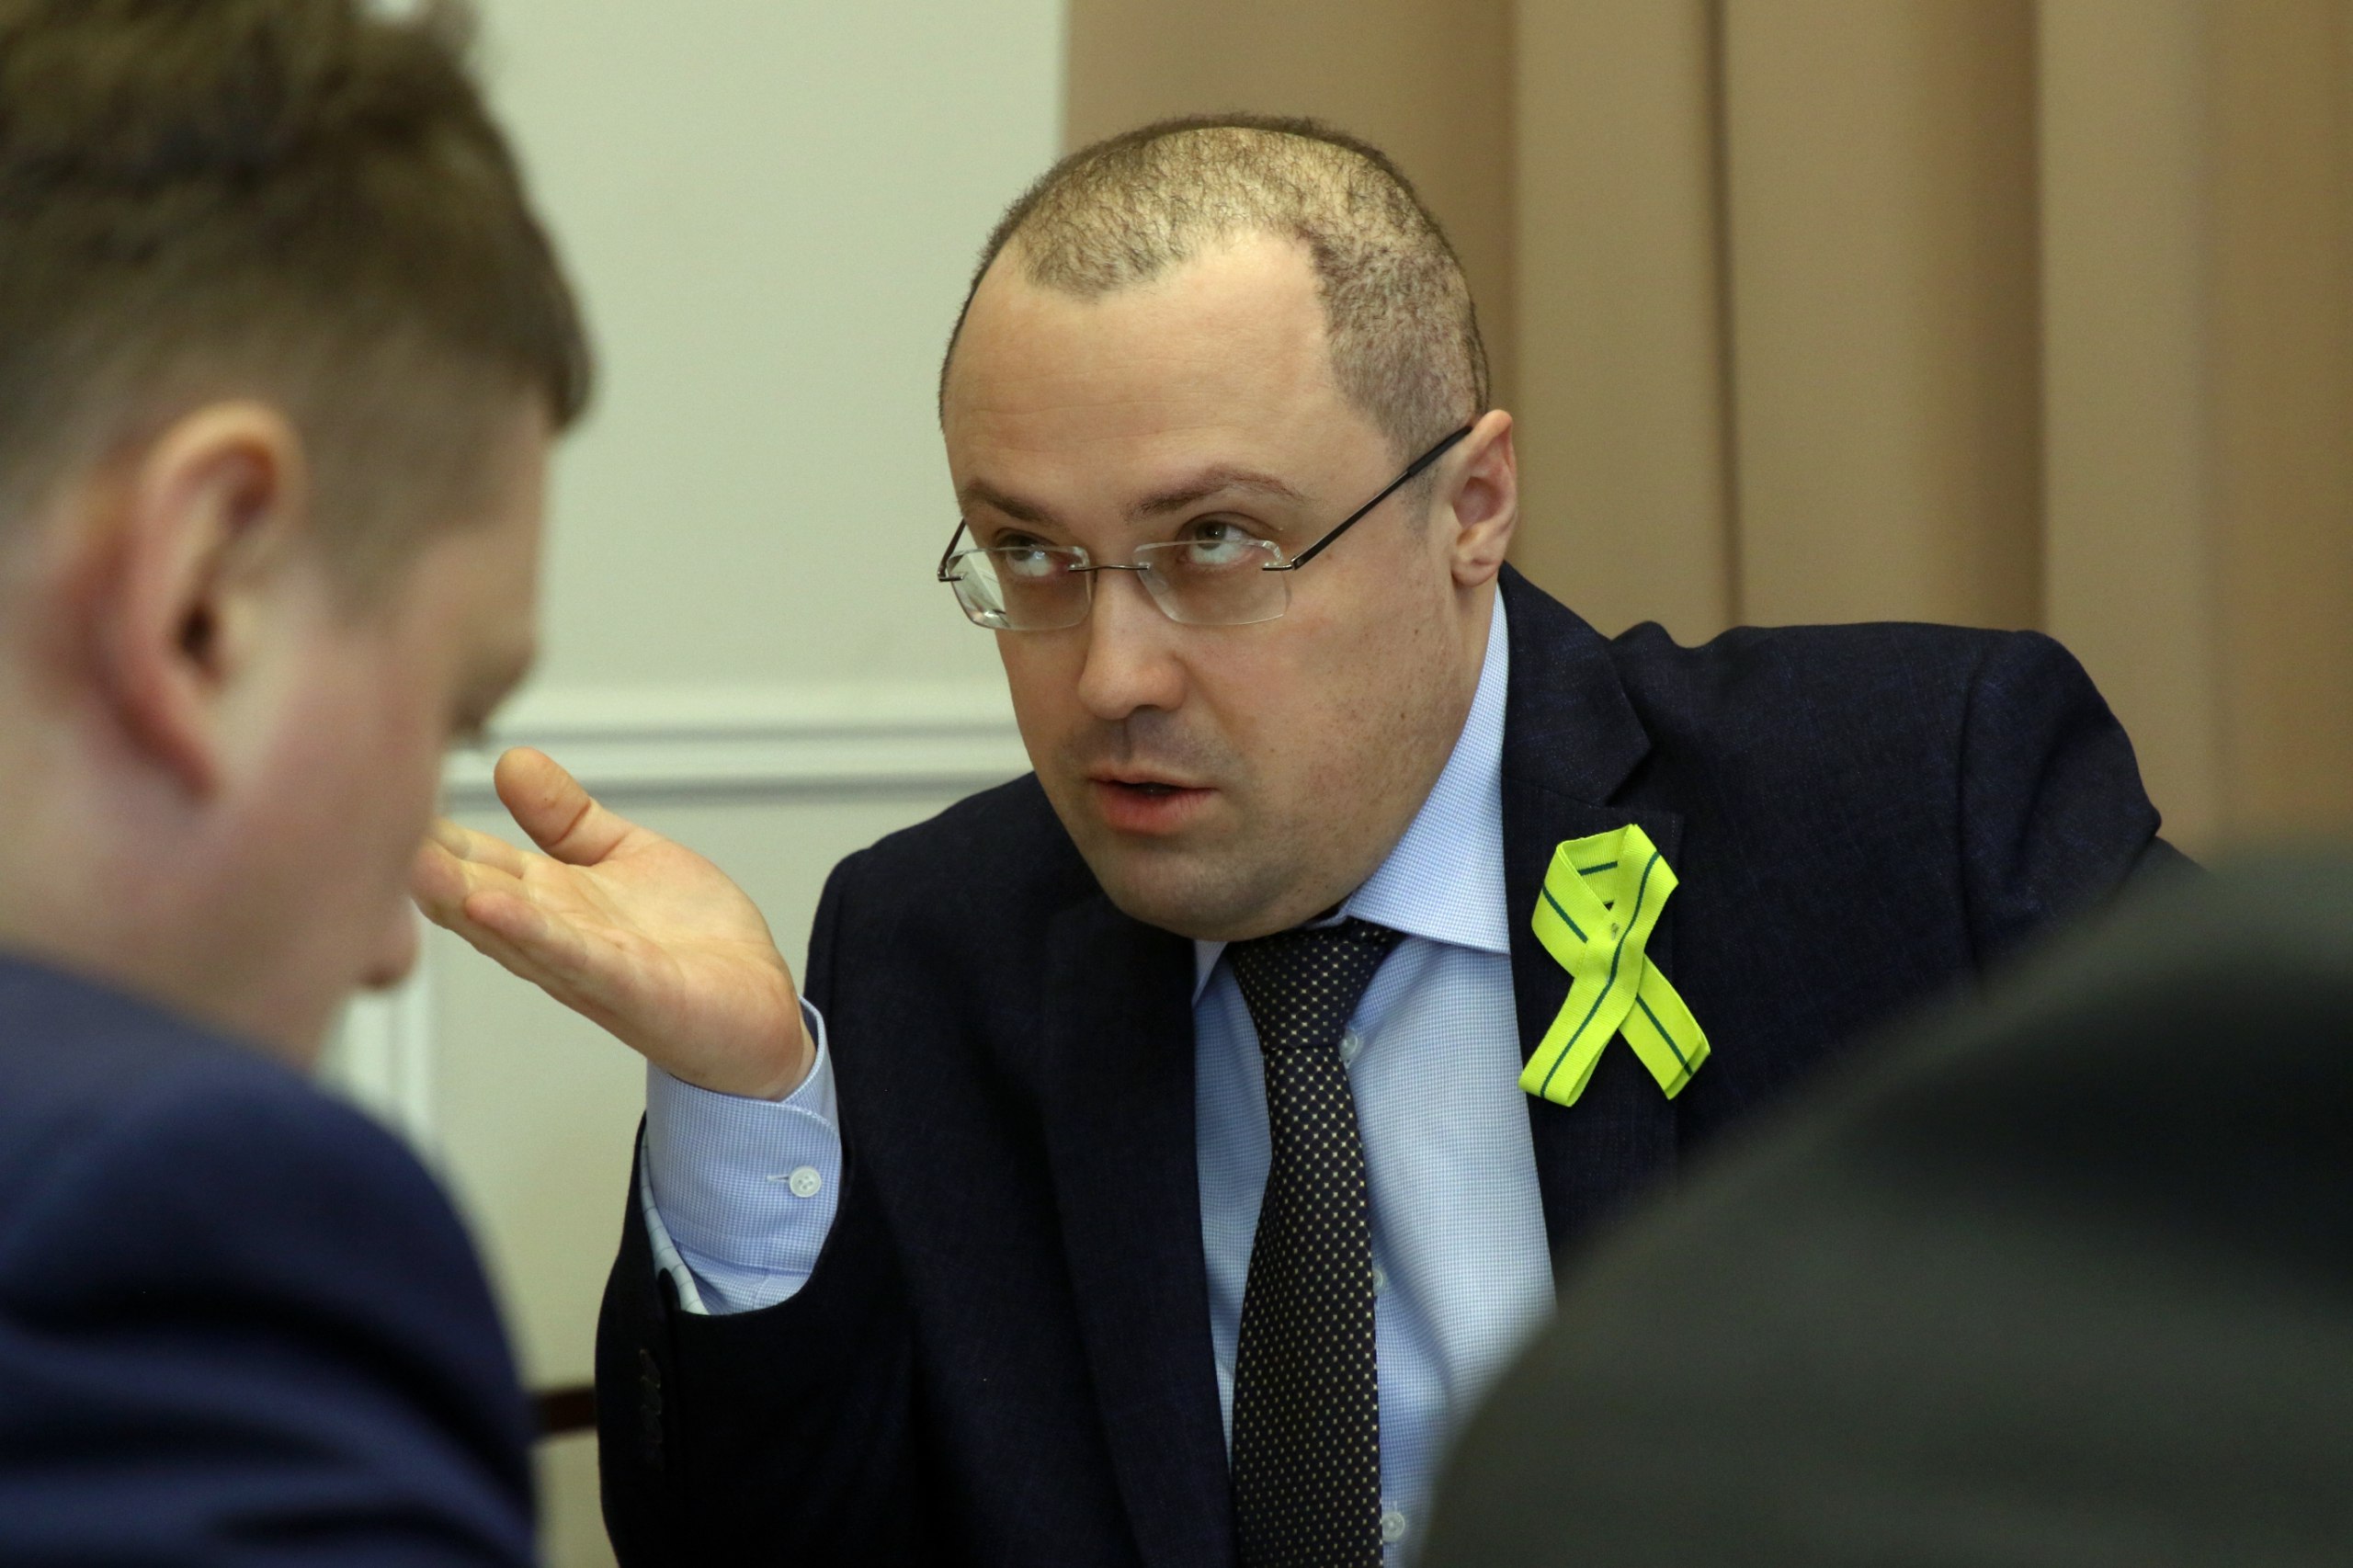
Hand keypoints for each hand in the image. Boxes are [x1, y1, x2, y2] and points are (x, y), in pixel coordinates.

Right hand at [411, 747, 812, 1098]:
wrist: (758, 1010)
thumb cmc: (688, 940)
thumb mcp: (623, 857)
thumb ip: (565, 816)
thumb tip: (511, 758)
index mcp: (545, 899)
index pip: (471, 858)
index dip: (429, 825)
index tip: (380, 780)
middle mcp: (549, 935)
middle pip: (470, 895)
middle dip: (422, 864)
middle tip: (365, 816)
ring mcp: (584, 965)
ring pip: (506, 929)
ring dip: (457, 899)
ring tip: (413, 863)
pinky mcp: (629, 988)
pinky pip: (572, 957)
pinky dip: (531, 932)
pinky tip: (491, 906)